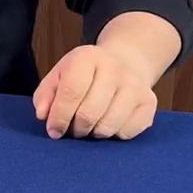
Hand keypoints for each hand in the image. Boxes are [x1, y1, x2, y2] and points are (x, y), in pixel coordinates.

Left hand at [33, 44, 157, 140]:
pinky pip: (126, 133)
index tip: (53, 131)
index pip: (71, 92)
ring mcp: (135, 85)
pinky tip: (109, 123)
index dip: (59, 117)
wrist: (124, 63)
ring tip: (90, 125)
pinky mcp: (149, 102)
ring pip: (108, 126)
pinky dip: (114, 135)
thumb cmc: (83, 75)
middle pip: (89, 113)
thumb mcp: (59, 77)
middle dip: (76, 129)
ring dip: (93, 133)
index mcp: (87, 57)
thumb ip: (45, 96)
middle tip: (73, 129)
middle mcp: (114, 67)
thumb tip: (43, 115)